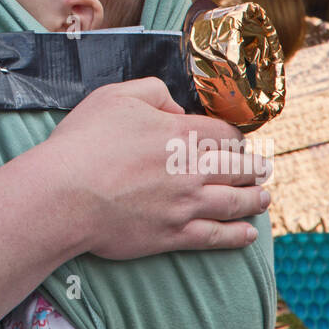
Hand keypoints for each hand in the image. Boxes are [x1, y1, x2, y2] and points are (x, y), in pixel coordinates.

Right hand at [44, 78, 270, 260]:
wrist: (64, 194)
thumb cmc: (84, 142)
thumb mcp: (117, 96)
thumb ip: (154, 92)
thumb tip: (176, 108)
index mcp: (181, 134)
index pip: (226, 135)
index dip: (235, 138)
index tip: (237, 142)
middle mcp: (192, 170)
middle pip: (239, 168)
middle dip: (254, 167)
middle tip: (262, 168)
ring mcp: (186, 205)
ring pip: (235, 202)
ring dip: (255, 199)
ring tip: (264, 198)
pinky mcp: (173, 235)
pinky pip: (216, 236)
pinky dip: (237, 235)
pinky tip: (247, 234)